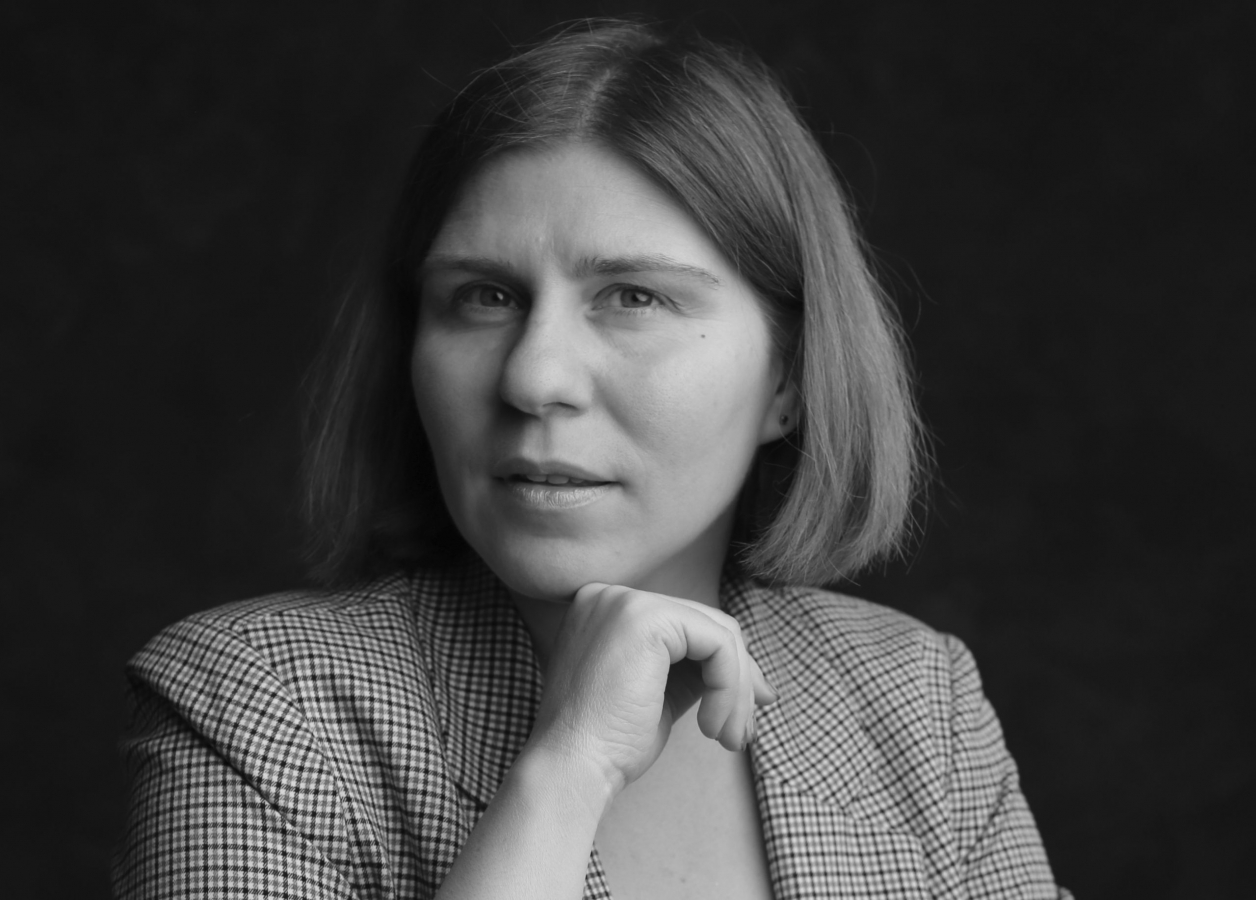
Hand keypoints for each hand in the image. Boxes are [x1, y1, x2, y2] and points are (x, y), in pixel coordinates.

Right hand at [526, 583, 776, 797]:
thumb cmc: (608, 744)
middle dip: (739, 678)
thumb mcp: (657, 693)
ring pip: (719, 634)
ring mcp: (626, 602)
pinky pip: (718, 645)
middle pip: (706, 624)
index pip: (685, 626)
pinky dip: (728, 689)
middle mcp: (611, 595)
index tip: (741, 713)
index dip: (723, 667)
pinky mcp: (647, 618)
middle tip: (746, 729)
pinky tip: (713, 728)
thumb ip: (693, 669)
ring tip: (732, 738)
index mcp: (606, 609)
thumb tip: (753, 677)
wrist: (572, 768)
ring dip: (735, 692)